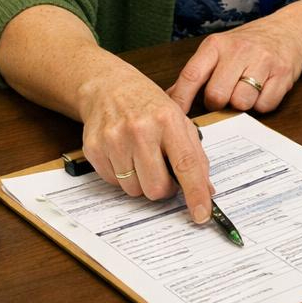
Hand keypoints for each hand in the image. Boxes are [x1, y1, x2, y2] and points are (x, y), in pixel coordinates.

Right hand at [78, 54, 212, 220]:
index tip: (202, 215)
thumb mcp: (178, 120)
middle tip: (163, 170)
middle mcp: (140, 129)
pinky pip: (114, 184)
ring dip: (141, 181)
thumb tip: (207, 191)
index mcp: (167, 120)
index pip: (186, 164)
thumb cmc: (148, 105)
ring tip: (141, 157)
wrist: (109, 87)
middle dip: (163, 188)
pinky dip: (122, 176)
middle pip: (156, 187)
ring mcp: (114, 139)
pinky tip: (124, 154)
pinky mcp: (94, 149)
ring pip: (134, 190)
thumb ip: (195, 156)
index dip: (196, 193)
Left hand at [168, 13, 301, 114]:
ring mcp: (262, 61)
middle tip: (226, 95)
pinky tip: (263, 90)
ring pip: (242, 103)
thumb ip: (195, 74)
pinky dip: (262, 104)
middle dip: (219, 103)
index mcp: (216, 45)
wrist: (288, 30)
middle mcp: (239, 50)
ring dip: (243, 104)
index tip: (175, 117)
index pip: (192, 75)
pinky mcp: (283, 73)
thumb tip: (167, 99)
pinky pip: (265, 105)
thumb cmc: (247, 45)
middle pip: (217, 96)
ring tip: (246, 90)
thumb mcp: (218, 50)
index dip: (181, 100)